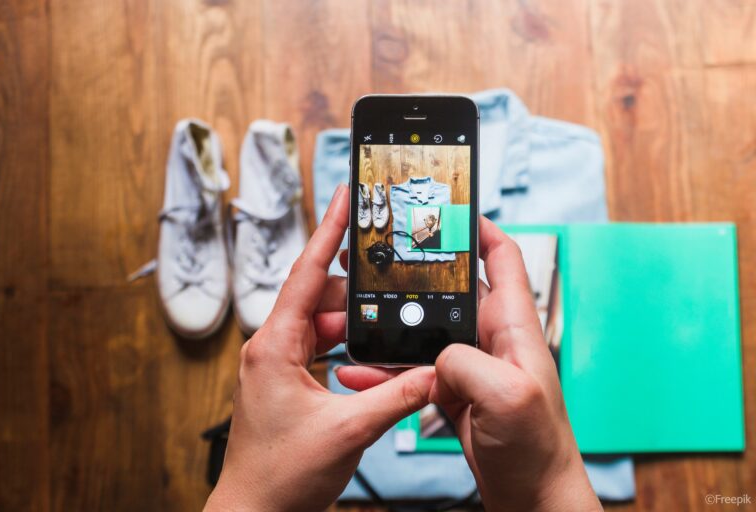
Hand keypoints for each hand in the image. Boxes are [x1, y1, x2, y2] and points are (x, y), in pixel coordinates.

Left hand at [205, 185, 434, 511]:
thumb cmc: (280, 475)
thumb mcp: (349, 430)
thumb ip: (396, 395)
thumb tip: (432, 371)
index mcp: (274, 346)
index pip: (305, 272)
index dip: (329, 230)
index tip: (345, 195)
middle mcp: (271, 348)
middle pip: (319, 296)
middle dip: (355, 291)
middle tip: (389, 281)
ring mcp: (278, 365)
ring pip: (321, 323)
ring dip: (352, 324)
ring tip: (384, 325)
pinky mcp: (287, 381)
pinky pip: (320, 347)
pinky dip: (345, 346)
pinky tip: (368, 357)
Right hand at [338, 218, 600, 510]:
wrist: (532, 496)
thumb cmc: (539, 448)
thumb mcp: (508, 396)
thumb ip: (468, 362)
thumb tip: (437, 353)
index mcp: (513, 328)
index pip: (502, 259)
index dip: (480, 228)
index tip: (451, 207)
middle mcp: (492, 340)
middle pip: (452, 291)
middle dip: (417, 274)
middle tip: (383, 260)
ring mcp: (471, 366)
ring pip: (424, 331)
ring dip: (392, 326)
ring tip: (357, 317)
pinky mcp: (454, 391)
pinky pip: (414, 369)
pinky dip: (387, 369)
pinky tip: (361, 372)